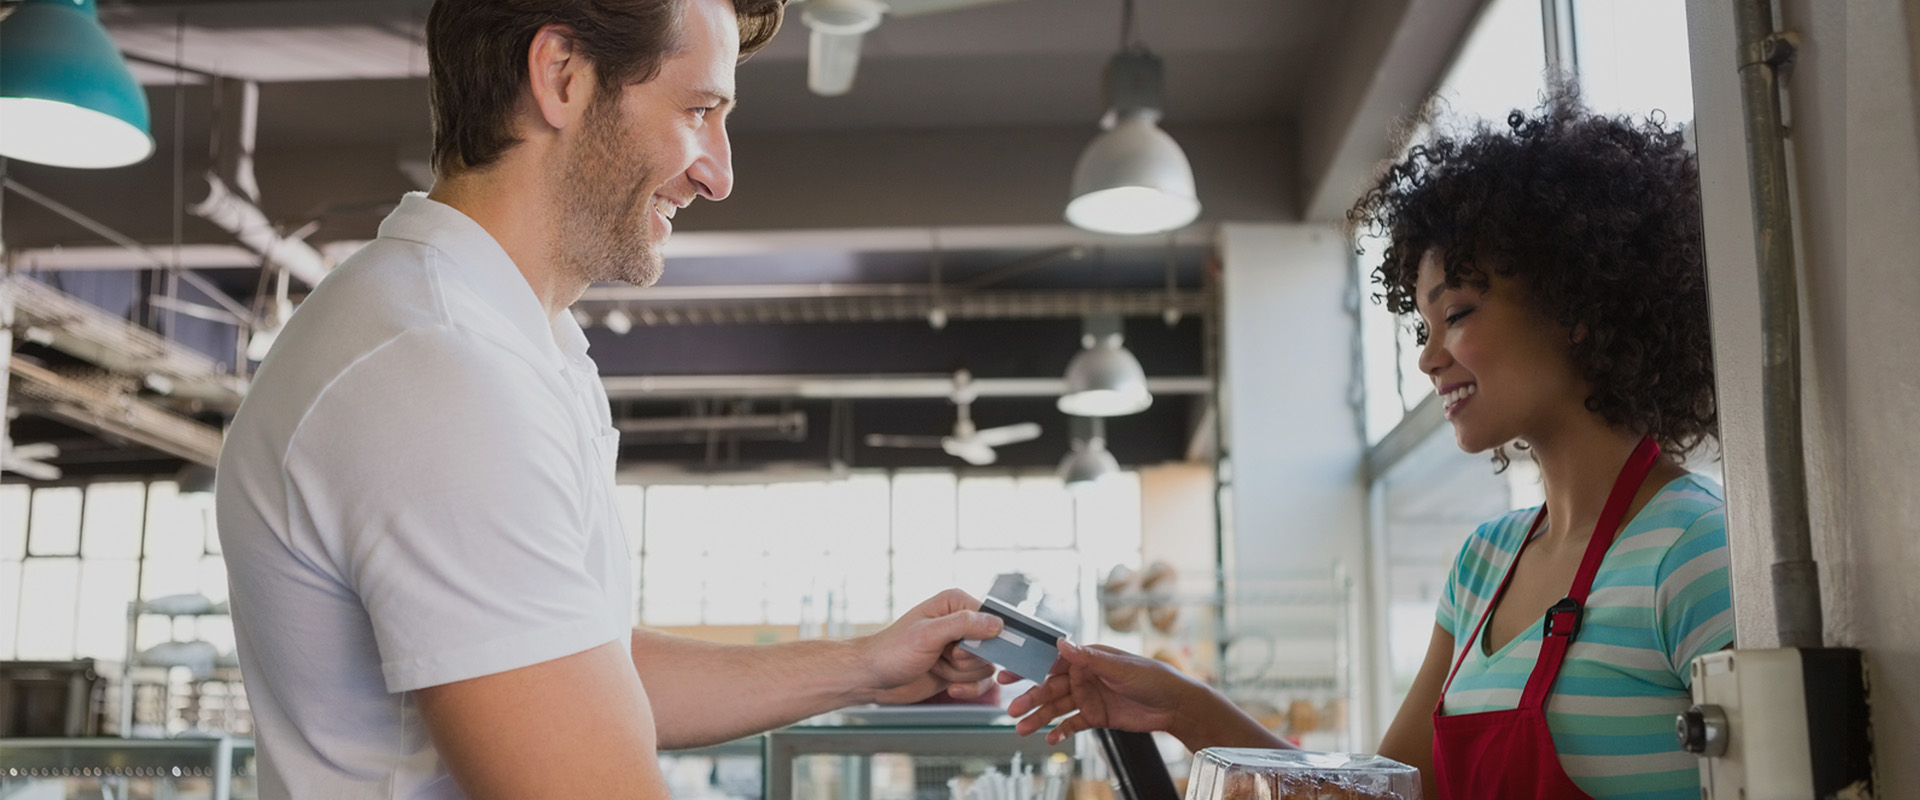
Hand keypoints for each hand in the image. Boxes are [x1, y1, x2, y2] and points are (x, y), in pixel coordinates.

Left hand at [855, 589, 1002, 704]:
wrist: (874, 678)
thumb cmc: (892, 651)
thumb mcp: (928, 634)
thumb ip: (964, 625)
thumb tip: (997, 624)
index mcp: (956, 603)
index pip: (992, 618)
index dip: (981, 639)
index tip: (957, 649)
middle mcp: (963, 624)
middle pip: (991, 646)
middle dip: (966, 660)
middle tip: (943, 657)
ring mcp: (962, 648)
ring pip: (986, 666)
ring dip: (961, 674)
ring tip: (936, 667)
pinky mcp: (961, 670)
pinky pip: (983, 682)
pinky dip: (968, 689)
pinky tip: (949, 687)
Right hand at [1004, 642, 1202, 744]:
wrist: (1175, 706)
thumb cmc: (1152, 677)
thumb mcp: (1119, 666)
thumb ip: (1089, 657)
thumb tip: (1061, 643)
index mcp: (1088, 658)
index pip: (1052, 663)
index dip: (1029, 669)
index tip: (1009, 676)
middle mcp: (1085, 677)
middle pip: (1051, 688)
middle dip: (1031, 699)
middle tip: (1012, 710)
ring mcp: (1089, 697)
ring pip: (1058, 708)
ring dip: (1040, 718)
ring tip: (1022, 729)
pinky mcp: (1096, 716)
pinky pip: (1073, 724)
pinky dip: (1060, 731)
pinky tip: (1048, 738)